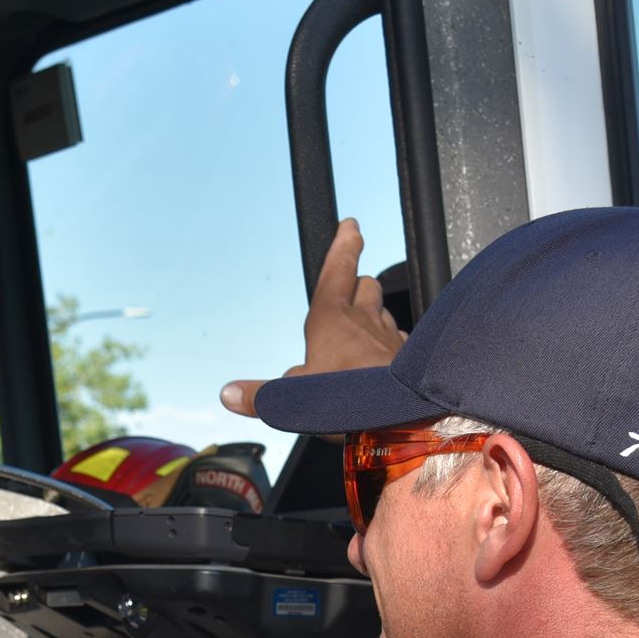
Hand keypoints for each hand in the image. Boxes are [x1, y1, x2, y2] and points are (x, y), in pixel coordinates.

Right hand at [219, 218, 405, 418]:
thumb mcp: (293, 400)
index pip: (338, 267)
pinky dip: (390, 345)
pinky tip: (385, 360)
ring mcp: (389, 336)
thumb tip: (229, 394)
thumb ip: (262, 395)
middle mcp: (364, 320)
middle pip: (366, 285)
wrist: (405, 412)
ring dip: (373, 315)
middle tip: (352, 284)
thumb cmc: (350, 399)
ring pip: (383, 311)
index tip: (350, 225)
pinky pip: (398, 341)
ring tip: (363, 328)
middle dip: (358, 282)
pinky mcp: (409, 357)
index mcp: (331, 318)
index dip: (345, 243)